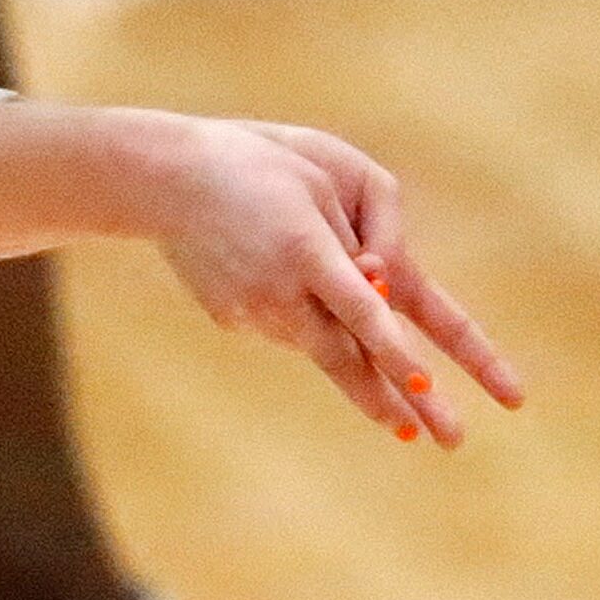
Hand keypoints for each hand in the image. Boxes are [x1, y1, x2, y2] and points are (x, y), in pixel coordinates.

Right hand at [153, 119, 524, 447]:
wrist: (162, 178)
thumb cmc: (259, 161)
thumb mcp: (326, 176)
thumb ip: (368, 231)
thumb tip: (381, 290)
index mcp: (306, 250)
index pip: (363, 312)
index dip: (396, 352)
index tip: (425, 388)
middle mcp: (279, 290)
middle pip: (344, 358)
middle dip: (391, 401)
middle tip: (438, 439)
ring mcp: (251, 310)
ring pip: (319, 341)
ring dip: (350, 354)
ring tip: (385, 394)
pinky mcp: (231, 320)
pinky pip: (284, 325)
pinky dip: (298, 312)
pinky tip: (269, 273)